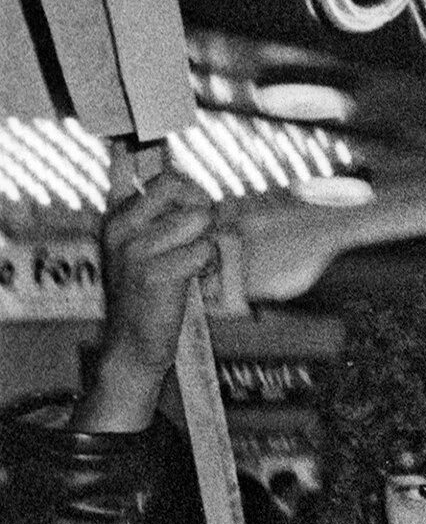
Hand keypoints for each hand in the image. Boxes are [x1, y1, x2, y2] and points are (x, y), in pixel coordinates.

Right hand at [83, 178, 220, 435]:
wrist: (133, 345)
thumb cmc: (148, 297)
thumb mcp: (144, 250)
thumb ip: (162, 218)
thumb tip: (194, 188)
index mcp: (118, 217)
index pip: (165, 178)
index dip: (193, 192)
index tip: (197, 216)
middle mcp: (122, 228)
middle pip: (182, 188)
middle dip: (203, 209)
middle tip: (201, 238)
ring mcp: (135, 250)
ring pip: (198, 220)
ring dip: (207, 244)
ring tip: (195, 266)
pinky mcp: (154, 274)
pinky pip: (203, 252)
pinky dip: (208, 268)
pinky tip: (196, 283)